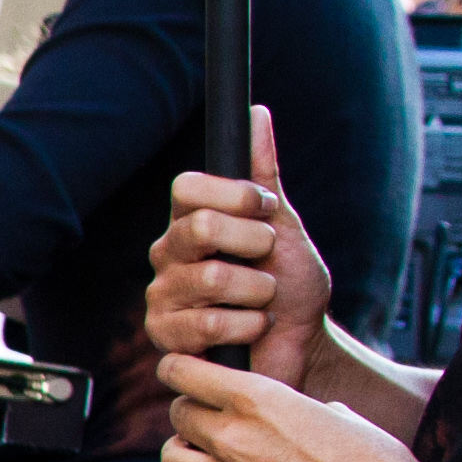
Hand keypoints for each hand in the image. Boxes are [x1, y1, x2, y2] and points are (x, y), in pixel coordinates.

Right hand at [148, 103, 329, 385]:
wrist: (299, 347)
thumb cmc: (290, 288)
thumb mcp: (282, 224)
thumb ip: (262, 174)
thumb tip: (256, 113)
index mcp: (189, 222)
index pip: (187, 187)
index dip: (233, 195)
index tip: (265, 211)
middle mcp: (168, 255)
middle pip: (201, 227)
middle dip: (254, 244)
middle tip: (268, 263)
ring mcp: (162, 297)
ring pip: (213, 276)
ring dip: (259, 292)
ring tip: (263, 303)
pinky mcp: (166, 338)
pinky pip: (210, 322)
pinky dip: (250, 326)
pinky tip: (252, 330)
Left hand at [159, 350, 432, 461]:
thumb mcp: (336, 414)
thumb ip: (293, 409)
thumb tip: (285, 413)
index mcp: (260, 398)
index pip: (185, 372)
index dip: (178, 370)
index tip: (178, 373)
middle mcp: (235, 436)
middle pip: (179, 415)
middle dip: (192, 416)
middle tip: (208, 424)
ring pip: (172, 459)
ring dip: (184, 455)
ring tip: (203, 459)